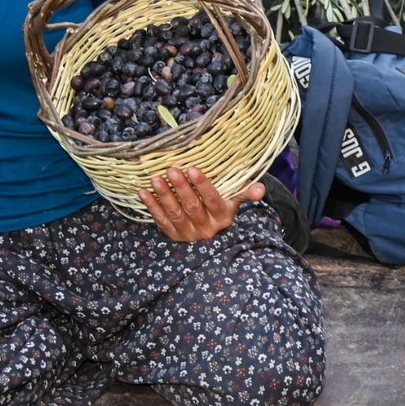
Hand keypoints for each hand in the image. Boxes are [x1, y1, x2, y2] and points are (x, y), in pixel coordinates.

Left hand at [142, 166, 262, 242]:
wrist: (212, 237)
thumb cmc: (224, 208)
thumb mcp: (236, 201)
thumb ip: (246, 192)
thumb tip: (260, 189)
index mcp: (223, 217)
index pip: (213, 200)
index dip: (203, 185)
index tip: (193, 169)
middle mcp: (206, 228)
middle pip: (192, 206)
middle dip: (181, 187)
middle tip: (171, 169)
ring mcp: (188, 234)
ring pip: (175, 214)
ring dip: (164, 196)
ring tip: (156, 179)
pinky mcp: (174, 236)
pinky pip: (161, 221)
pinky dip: (152, 207)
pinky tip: (144, 192)